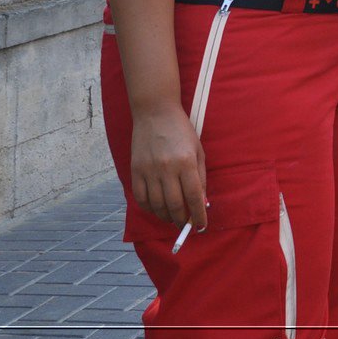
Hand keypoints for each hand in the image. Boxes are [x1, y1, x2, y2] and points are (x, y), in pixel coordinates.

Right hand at [129, 102, 207, 228]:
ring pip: (157, 205)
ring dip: (166, 217)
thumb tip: (201, 203)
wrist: (155, 112)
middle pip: (175, 205)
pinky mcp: (136, 170)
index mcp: (187, 162)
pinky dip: (149, 208)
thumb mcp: (198, 151)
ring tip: (172, 218)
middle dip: (182, 220)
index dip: (198, 216)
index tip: (201, 226)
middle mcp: (167, 168)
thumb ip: (201, 177)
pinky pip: (140, 198)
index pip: (194, 197)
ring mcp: (149, 170)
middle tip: (185, 225)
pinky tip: (156, 209)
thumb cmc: (182, 131)